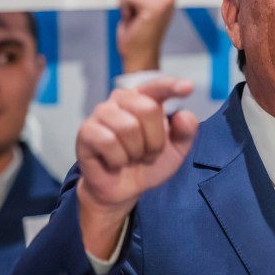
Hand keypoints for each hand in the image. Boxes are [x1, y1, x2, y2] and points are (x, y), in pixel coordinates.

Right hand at [76, 77, 197, 257]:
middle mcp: (121, 99)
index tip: (188, 87)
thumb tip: (185, 115)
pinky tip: (115, 162)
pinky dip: (118, 159)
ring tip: (131, 158)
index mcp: (145, 98)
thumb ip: (185, 133)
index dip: (172, 85)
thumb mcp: (176, 150)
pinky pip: (108, 141)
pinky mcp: (86, 130)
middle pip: (147, 108)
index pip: (158, 86)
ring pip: (128, 126)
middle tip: (148, 153)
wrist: (124, 189)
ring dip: (136, 151)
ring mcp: (101, 113)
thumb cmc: (148, 162)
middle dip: (154, 140)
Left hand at [117, 0, 175, 72]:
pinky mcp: (155, 8)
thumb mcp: (140, 4)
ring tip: (135, 18)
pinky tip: (134, 20)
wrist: (140, 56)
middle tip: (136, 15)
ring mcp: (164, 0)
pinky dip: (126, 8)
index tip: (138, 9)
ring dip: (126, 3)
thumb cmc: (137, 34)